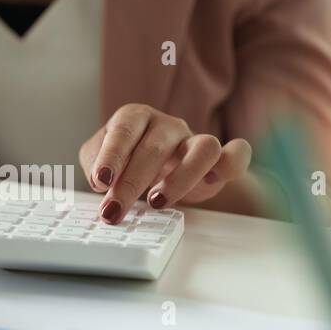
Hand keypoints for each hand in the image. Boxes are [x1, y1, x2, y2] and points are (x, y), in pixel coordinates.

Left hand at [79, 104, 251, 223]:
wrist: (162, 170)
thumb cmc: (128, 162)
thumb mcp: (100, 162)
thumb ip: (94, 165)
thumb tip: (101, 180)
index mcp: (135, 118)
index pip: (124, 131)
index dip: (112, 156)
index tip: (101, 182)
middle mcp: (167, 125)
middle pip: (155, 147)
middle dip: (132, 183)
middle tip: (114, 211)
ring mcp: (194, 139)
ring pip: (203, 147)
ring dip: (180, 178)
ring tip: (156, 202)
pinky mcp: (219, 159)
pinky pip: (236, 154)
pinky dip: (230, 165)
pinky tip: (210, 184)